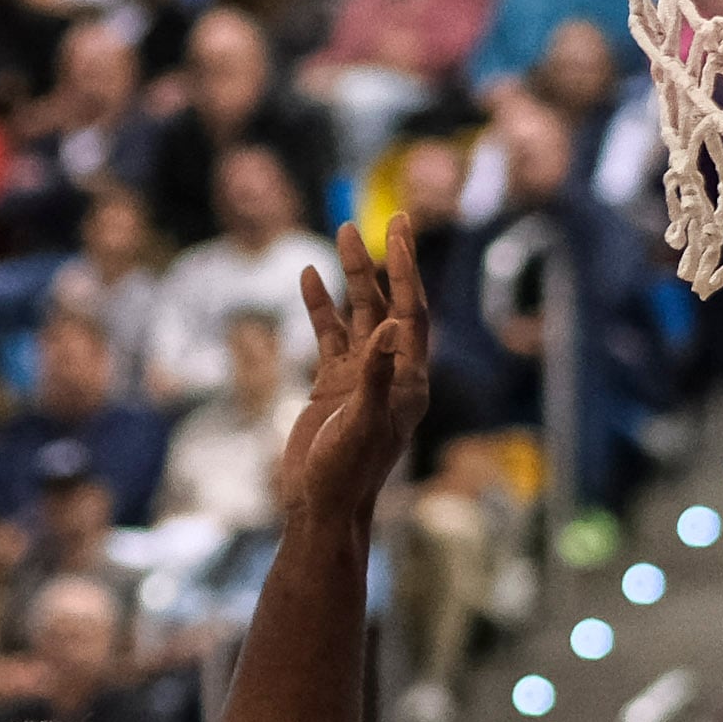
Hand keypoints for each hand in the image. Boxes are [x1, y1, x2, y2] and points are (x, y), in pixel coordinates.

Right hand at [282, 220, 431, 527]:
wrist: (321, 505)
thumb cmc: (347, 471)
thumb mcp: (362, 423)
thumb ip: (374, 374)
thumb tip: (388, 327)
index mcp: (408, 379)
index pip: (412, 312)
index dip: (406, 270)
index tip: (400, 231)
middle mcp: (389, 371)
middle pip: (389, 304)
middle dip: (386, 261)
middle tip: (389, 216)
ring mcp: (359, 376)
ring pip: (357, 314)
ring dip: (352, 276)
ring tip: (342, 232)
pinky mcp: (333, 384)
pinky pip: (329, 335)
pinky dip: (321, 306)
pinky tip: (310, 277)